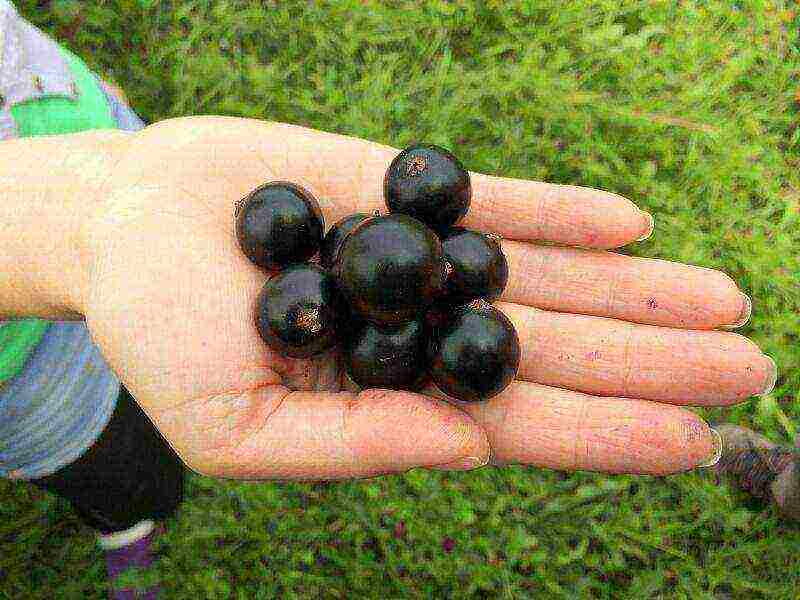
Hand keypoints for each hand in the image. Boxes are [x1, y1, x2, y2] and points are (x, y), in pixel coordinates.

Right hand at [76, 116, 773, 478]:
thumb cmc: (159, 336)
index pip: (516, 425)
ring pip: (543, 277)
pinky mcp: (403, 189)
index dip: (603, 434)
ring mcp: (420, 258)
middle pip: (554, 350)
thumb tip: (469, 452)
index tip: (691, 441)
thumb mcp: (231, 426)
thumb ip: (351, 443)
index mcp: (387, 399)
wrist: (125, 225)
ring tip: (725, 298)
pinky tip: (629, 225)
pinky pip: (495, 201)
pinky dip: (559, 214)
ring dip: (633, 289)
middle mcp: (420, 331)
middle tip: (750, 368)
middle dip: (650, 360)